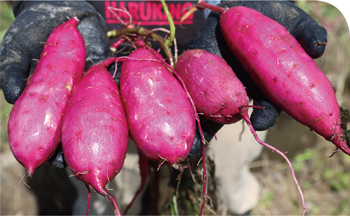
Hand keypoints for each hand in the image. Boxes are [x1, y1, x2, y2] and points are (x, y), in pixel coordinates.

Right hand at [0, 1, 114, 167]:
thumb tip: (13, 96)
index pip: (47, 129)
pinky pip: (116, 95)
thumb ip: (12, 71)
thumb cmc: (34, 29)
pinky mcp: (108, 76)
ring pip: (96, 117)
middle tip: (79, 165)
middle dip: (76, 149)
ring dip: (101, 136)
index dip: (48, 146)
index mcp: (47, 100)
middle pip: (73, 129)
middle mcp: (69, 98)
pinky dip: (122, 110)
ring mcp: (90, 88)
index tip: (52, 160)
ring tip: (104, 154)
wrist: (63, 8)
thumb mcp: (16, 49)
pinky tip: (129, 127)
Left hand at [187, 0, 326, 156]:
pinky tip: (181, 120)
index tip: (258, 123)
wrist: (236, 7)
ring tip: (191, 144)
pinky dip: (187, 109)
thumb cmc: (266, 16)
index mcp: (266, 84)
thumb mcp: (289, 19)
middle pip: (237, 113)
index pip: (267, 107)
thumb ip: (305, 32)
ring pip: (212, 110)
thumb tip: (317, 49)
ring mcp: (220, 83)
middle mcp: (242, 88)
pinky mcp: (199, 74)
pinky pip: (191, 94)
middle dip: (229, 125)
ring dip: (202, 126)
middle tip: (219, 130)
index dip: (264, 117)